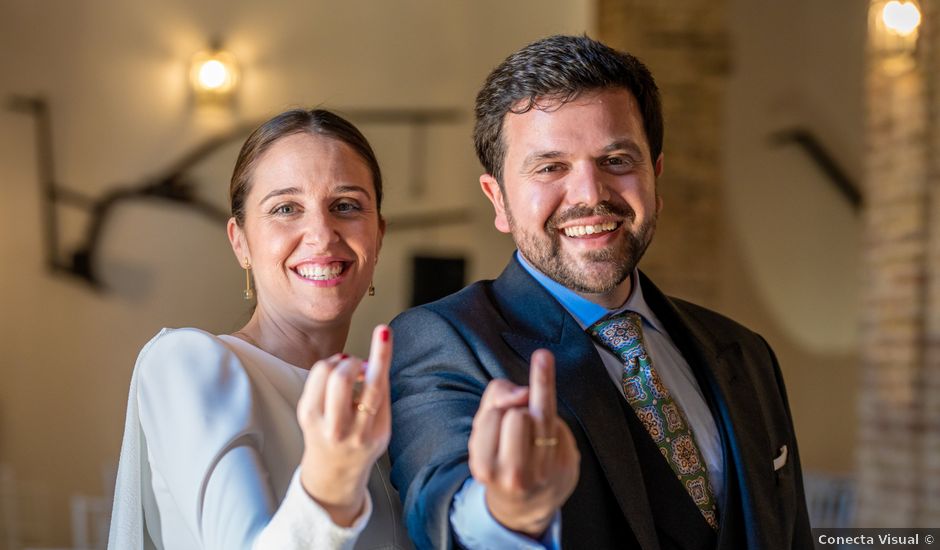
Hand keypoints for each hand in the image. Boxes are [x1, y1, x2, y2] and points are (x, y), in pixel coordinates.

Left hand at [296, 325, 391, 525]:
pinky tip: (335, 380)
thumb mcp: (382, 428)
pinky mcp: (304, 414)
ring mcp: (319, 423)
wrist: (334, 474)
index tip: (383, 332)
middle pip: (341, 378)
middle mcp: (342, 430)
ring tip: (347, 371)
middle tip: (359, 367)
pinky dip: (328, 369)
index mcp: (368, 432)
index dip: (381, 355)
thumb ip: (381, 396)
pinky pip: (315, 377)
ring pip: (324, 372)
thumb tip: (373, 360)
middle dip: (352, 362)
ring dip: (339, 363)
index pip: (376, 387)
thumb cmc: (362, 444)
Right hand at [467, 349, 579, 537]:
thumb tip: (525, 392)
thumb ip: (496, 395)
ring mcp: (545, 473)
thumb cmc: (499, 455)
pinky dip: (553, 428)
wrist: (523, 503)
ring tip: (531, 434)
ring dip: (536, 416)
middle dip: (517, 414)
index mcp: (485, 466)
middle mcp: (515, 475)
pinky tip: (546, 445)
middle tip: (516, 432)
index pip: (495, 414)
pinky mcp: (568, 466)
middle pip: (519, 415)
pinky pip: (561, 427)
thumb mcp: (483, 428)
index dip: (499, 411)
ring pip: (543, 415)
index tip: (501, 414)